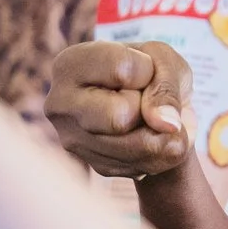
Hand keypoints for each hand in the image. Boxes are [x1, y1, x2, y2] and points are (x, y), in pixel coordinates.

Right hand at [46, 40, 193, 179]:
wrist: (157, 108)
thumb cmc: (155, 73)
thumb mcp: (165, 61)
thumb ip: (166, 86)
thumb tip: (166, 124)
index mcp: (69, 65)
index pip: (122, 69)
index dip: (148, 69)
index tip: (142, 70)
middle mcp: (61, 105)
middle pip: (119, 117)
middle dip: (148, 107)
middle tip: (143, 98)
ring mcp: (74, 141)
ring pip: (138, 147)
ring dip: (161, 132)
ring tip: (151, 117)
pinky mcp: (97, 167)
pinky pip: (147, 164)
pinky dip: (161, 151)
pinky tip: (148, 135)